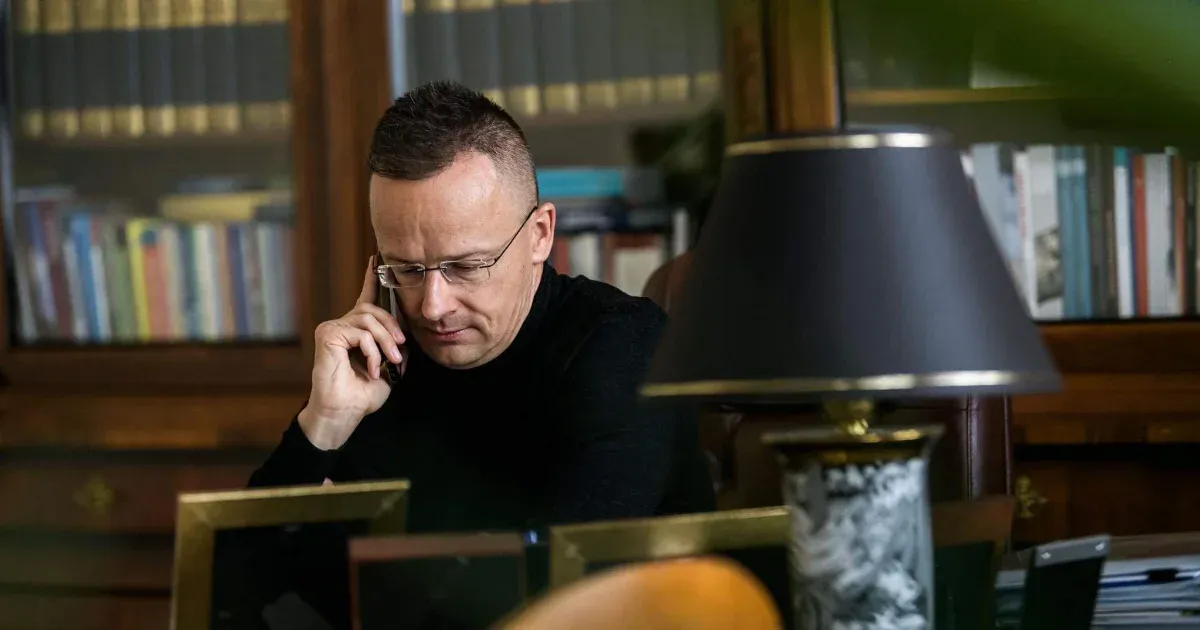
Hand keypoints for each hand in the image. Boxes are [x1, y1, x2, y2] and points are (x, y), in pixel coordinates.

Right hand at [299, 257, 406, 449]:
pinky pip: (360, 332)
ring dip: (385, 343)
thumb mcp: (389, 367)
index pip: (365, 299)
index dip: (371, 278)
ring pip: (369, 320)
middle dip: (393, 330)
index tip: (376, 259)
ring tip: (389, 363)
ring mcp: (332, 328)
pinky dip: (372, 351)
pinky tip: (372, 368)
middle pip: (374, 310)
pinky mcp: (327, 334)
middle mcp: (343, 325)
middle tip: (400, 354)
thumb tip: (404, 333)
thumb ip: (395, 346)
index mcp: (357, 331)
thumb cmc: (364, 394)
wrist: (346, 412)